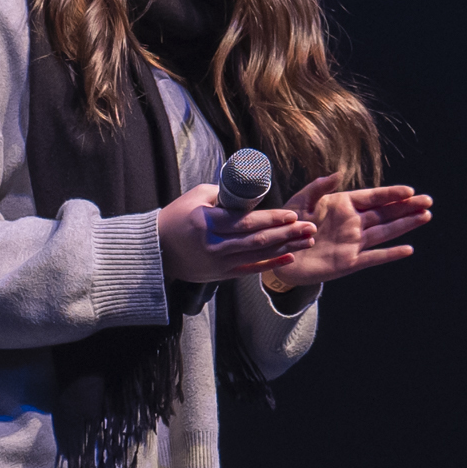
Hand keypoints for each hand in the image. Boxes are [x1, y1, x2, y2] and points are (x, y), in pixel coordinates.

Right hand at [158, 183, 308, 283]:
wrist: (157, 251)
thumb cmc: (176, 217)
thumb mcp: (196, 197)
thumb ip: (225, 195)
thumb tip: (251, 193)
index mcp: (207, 223)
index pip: (245, 222)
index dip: (271, 219)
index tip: (292, 214)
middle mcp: (215, 245)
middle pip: (258, 239)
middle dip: (287, 233)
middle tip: (310, 227)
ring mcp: (219, 262)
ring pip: (258, 255)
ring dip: (286, 247)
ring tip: (308, 240)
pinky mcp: (221, 274)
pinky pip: (251, 269)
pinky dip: (272, 263)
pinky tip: (290, 256)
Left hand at [260, 175, 433, 292]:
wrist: (277, 252)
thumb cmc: (287, 224)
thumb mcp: (299, 202)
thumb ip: (318, 188)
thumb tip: (337, 174)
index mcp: (343, 205)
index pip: (372, 197)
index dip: (391, 194)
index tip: (410, 190)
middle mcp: (352, 223)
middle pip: (385, 213)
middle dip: (407, 207)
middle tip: (428, 201)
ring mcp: (353, 243)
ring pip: (385, 232)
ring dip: (405, 225)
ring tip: (425, 216)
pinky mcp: (349, 262)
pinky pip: (374, 257)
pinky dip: (390, 254)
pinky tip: (408, 249)